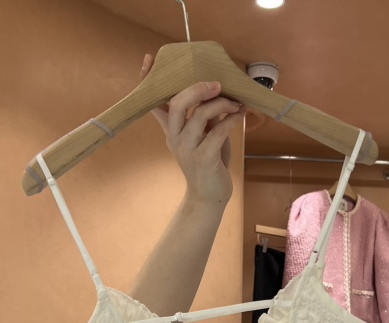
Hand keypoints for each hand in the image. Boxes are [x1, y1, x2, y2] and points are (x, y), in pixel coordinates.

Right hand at [141, 53, 245, 206]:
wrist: (209, 196)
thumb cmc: (207, 162)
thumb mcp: (201, 136)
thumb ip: (201, 115)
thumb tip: (213, 89)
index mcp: (171, 129)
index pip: (154, 103)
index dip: (148, 81)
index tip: (149, 60)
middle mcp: (175, 137)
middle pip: (176, 104)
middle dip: (197, 89)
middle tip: (216, 84)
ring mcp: (188, 149)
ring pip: (199, 115)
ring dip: (221, 104)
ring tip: (236, 104)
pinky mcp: (203, 159)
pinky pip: (218, 132)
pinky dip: (231, 120)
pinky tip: (240, 115)